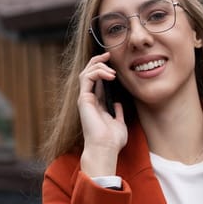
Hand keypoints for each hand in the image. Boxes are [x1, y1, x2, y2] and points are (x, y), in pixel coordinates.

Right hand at [77, 52, 126, 176]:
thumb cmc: (112, 140)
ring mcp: (85, 99)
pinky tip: (109, 75)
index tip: (112, 62)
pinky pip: (86, 78)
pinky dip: (97, 72)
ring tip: (111, 68)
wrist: (106, 148)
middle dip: (97, 61)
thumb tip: (119, 104)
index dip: (102, 69)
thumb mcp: (119, 123)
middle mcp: (89, 100)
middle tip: (108, 54)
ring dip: (98, 66)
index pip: (96, 81)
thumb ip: (118, 113)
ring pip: (85, 73)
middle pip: (88, 73)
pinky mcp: (83, 99)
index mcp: (96, 104)